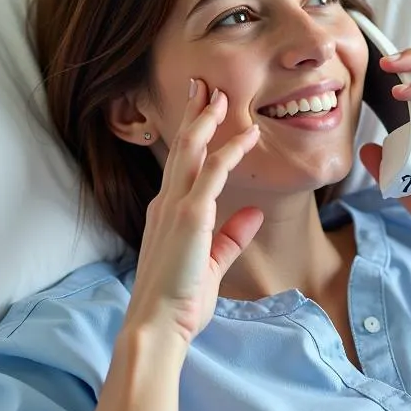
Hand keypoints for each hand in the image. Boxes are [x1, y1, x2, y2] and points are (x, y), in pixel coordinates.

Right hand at [125, 80, 263, 346]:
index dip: (192, 135)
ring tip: (221, 95)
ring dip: (207, 120)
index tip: (203, 112)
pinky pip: (211, 173)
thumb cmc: (178, 301)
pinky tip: (246, 134)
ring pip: (191, 151)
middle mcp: (166, 204)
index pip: (180, 165)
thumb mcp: (211, 264)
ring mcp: (175, 208)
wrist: (157, 324)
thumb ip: (231, 237)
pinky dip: (229, 151)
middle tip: (205, 86)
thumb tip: (254, 214)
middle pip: (181, 148)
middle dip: (194, 114)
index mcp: (167, 214)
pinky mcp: (189, 217)